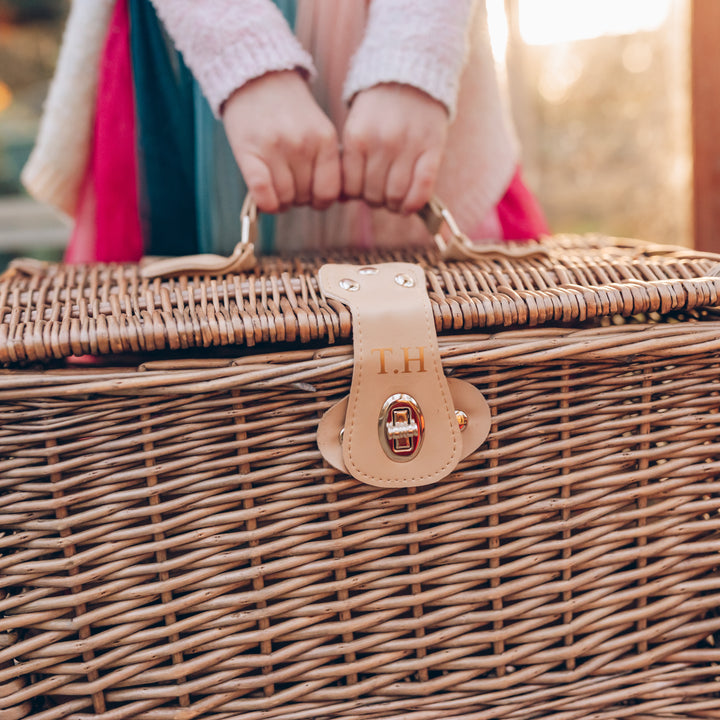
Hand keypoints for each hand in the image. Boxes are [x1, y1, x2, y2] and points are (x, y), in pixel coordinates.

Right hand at [222, 70, 341, 212]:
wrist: (256, 76)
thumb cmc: (288, 111)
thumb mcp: (317, 130)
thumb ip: (323, 162)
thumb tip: (323, 202)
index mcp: (325, 140)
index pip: (329, 192)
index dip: (320, 201)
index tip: (311, 196)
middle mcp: (303, 144)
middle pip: (305, 198)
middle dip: (297, 198)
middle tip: (288, 185)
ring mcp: (276, 148)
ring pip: (284, 198)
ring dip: (279, 201)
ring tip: (274, 186)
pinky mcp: (249, 151)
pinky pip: (262, 192)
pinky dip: (264, 203)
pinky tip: (262, 197)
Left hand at [341, 83, 448, 213]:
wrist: (410, 74)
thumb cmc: (379, 110)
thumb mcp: (356, 128)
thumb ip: (349, 162)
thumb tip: (342, 199)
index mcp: (357, 137)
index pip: (352, 188)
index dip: (356, 196)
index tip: (363, 191)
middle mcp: (381, 142)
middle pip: (373, 195)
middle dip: (376, 200)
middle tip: (381, 194)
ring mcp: (407, 146)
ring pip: (396, 195)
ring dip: (394, 204)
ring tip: (395, 198)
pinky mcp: (432, 148)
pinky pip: (423, 187)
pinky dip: (415, 202)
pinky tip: (410, 206)